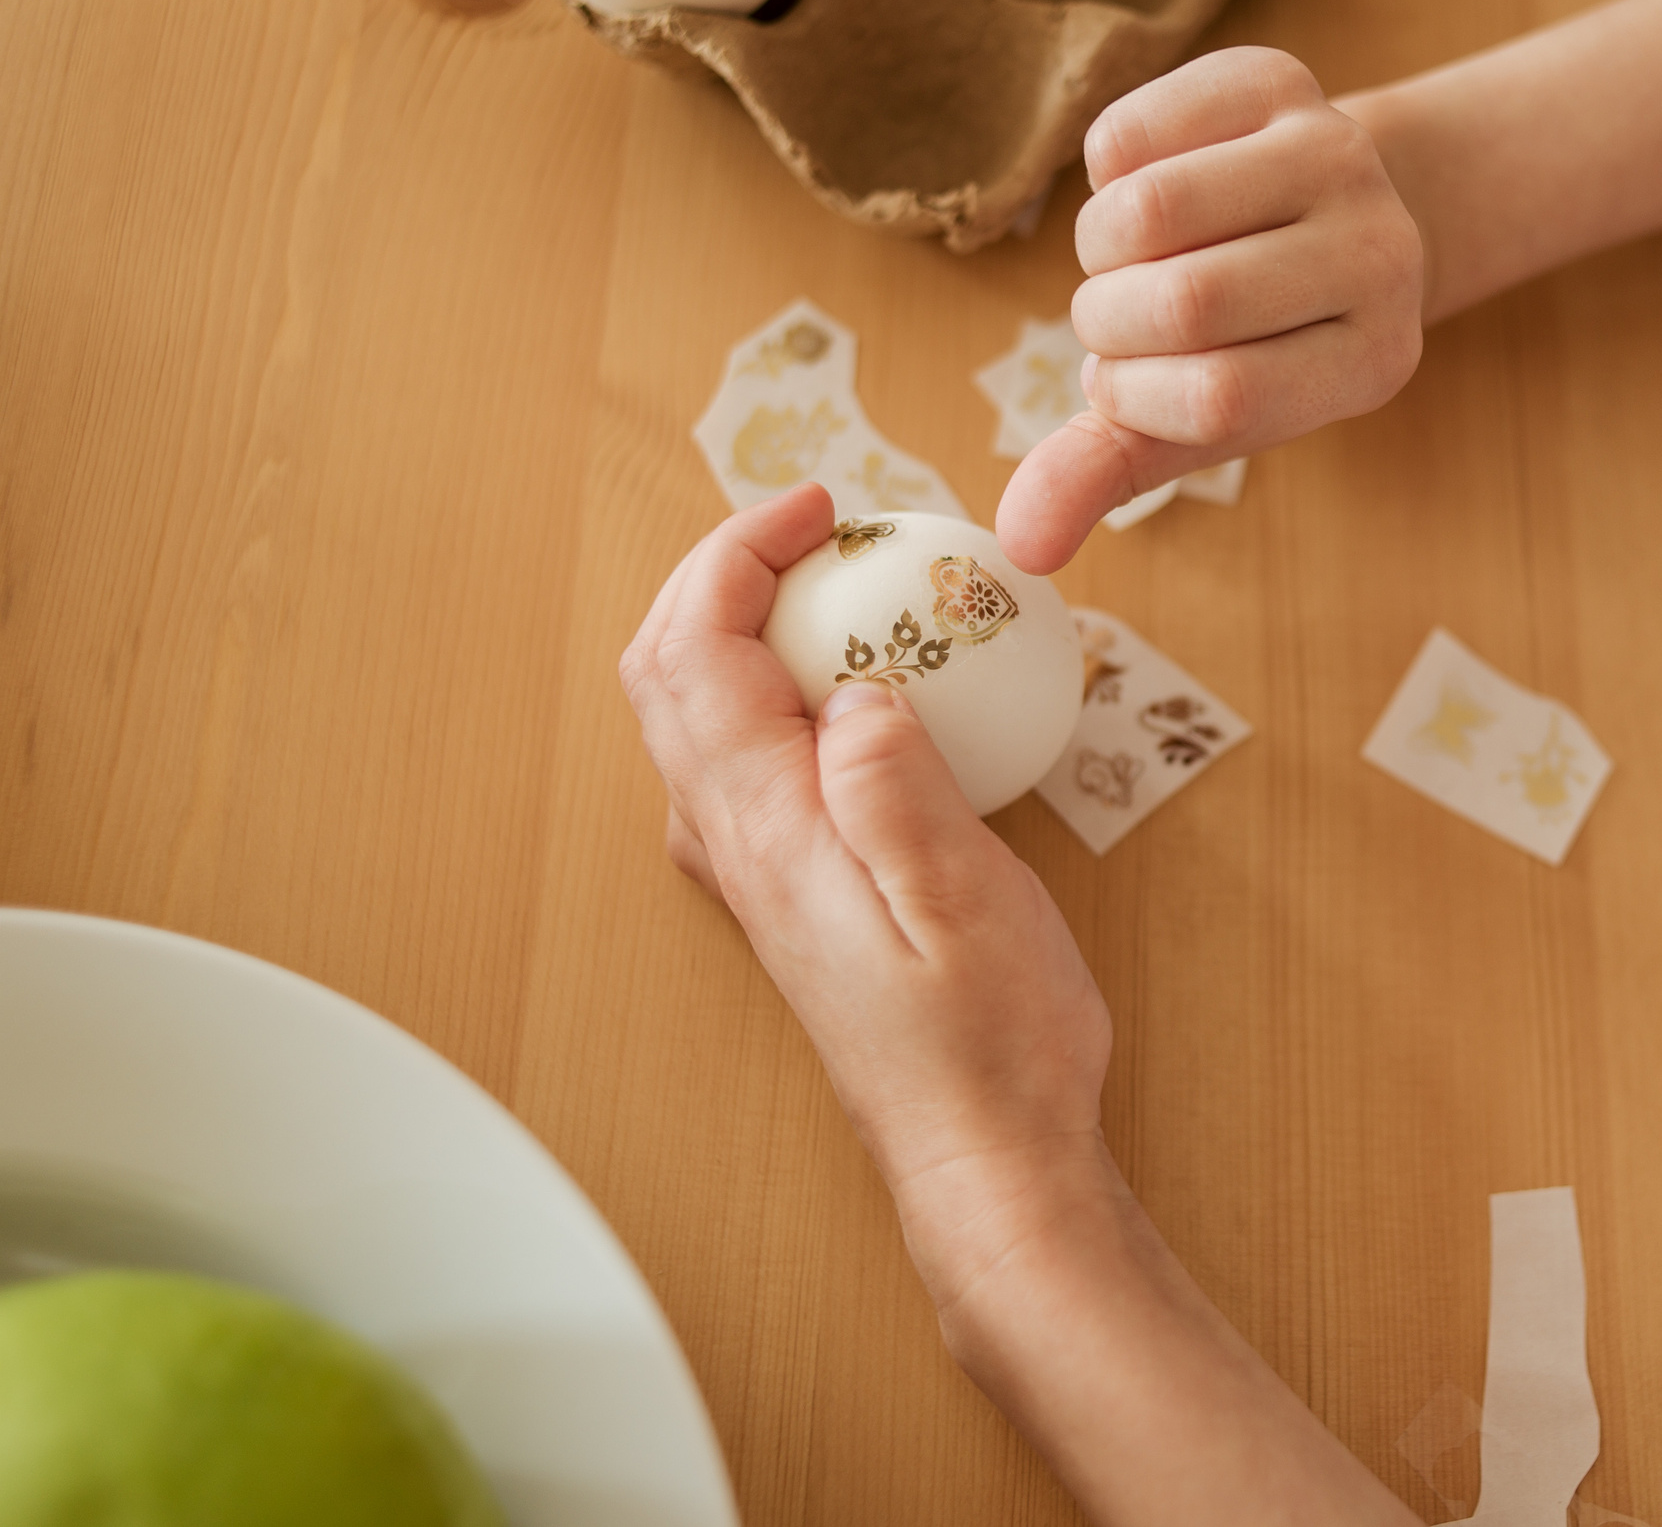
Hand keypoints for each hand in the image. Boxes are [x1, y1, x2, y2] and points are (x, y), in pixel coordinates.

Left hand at [619, 484, 1112, 1280]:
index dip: (742, 554)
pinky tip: (851, 690)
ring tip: (829, 587)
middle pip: (667, 671)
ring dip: (733, 626)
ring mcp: (752, 875)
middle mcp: (736, 848)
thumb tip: (855, 687)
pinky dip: (766, 687)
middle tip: (817, 529)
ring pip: (691, 717)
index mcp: (770, 831)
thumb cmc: (989, 1043)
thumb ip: (895, 787)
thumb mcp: (963, 902)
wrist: (982, 1156)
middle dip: (721, 572)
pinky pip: (739, 762)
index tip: (822, 511)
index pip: (702, 650)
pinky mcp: (787, 896)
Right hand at [995, 46, 1425, 573]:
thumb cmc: (1248, 337)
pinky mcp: (1280, 81)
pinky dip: (1105, 167)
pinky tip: (1142, 184)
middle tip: (1118, 319)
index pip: (1221, 398)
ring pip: (1154, 209)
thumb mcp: (1192, 416)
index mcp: (1372, 361)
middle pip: (1188, 300)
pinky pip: (1138, 129)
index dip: (1138, 395)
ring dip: (1100, 247)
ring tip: (1127, 259)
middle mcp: (1380, 254)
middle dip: (1109, 320)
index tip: (1128, 386)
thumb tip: (1017, 546)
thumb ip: (1107, 474)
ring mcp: (1338, 156)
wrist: (1323, 211)